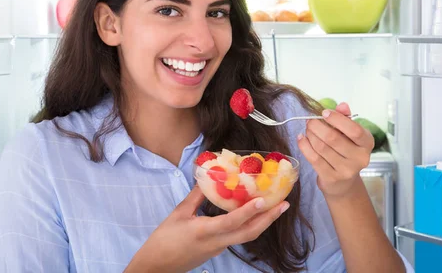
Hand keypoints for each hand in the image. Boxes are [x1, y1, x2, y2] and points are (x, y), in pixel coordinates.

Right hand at [126, 186, 288, 272]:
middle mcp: (216, 242)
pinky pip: (238, 236)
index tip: (264, 200)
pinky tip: (254, 214)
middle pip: (249, 233)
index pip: (231, 222)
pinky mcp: (217, 250)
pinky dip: (249, 224)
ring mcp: (219, 248)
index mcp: (204, 231)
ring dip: (263, 222)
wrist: (157, 267)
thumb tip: (208, 177)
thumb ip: (195, 196)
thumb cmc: (164, 239)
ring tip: (276, 208)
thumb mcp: (178, 213)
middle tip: (284, 204)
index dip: (248, 211)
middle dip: (269, 219)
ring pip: (246, 236)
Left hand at [297, 102, 372, 198]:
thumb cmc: (346, 151)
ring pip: (321, 147)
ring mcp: (346, 170)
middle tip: (310, 121)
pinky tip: (301, 138)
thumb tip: (342, 105)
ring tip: (307, 130)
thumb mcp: (349, 134)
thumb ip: (345, 118)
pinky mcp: (331, 178)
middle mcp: (360, 158)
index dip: (337, 119)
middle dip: (317, 126)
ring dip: (310, 135)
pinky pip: (314, 158)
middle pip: (333, 138)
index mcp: (367, 143)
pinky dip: (304, 146)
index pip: (354, 130)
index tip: (324, 113)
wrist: (343, 183)